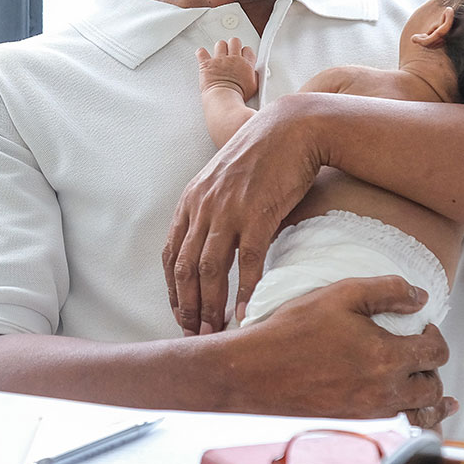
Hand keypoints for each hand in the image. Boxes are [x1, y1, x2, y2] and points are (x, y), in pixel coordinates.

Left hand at [163, 94, 324, 333]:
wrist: (291, 129)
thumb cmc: (262, 157)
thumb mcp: (224, 183)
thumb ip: (213, 213)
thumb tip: (215, 248)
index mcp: (191, 202)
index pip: (171, 255)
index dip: (173, 290)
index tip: (180, 314)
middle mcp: (203, 208)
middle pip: (185, 268)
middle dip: (187, 306)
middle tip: (194, 334)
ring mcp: (228, 211)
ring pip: (209, 270)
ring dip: (211, 306)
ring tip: (214, 332)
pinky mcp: (257, 213)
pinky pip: (246, 261)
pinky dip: (244, 290)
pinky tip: (246, 312)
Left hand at [196, 38, 258, 101]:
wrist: (224, 99)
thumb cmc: (237, 96)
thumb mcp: (253, 87)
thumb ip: (254, 77)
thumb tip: (254, 73)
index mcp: (245, 64)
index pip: (248, 50)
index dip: (244, 52)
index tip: (242, 56)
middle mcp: (233, 59)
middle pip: (235, 41)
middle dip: (233, 45)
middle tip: (230, 52)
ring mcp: (219, 60)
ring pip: (220, 44)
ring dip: (219, 48)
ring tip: (219, 56)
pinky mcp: (207, 64)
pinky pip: (201, 52)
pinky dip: (201, 53)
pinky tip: (203, 55)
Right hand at [225, 276, 456, 424]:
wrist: (255, 371)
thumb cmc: (292, 331)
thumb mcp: (340, 295)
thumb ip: (386, 290)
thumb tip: (420, 297)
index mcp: (387, 356)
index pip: (435, 351)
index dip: (435, 336)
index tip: (424, 329)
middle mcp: (385, 390)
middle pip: (432, 385)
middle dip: (433, 368)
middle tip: (420, 355)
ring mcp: (371, 412)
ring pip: (421, 415)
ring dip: (433, 403)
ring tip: (442, 400)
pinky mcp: (355, 424)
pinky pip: (400, 431)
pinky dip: (414, 425)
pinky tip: (414, 420)